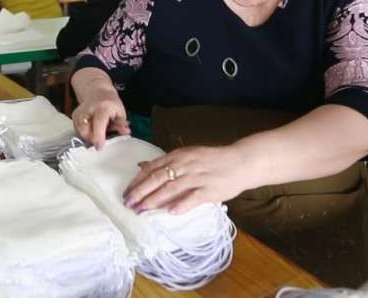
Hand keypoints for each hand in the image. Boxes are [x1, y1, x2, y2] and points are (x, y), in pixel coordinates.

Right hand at [72, 96, 129, 149]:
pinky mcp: (74, 115)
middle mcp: (88, 109)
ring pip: (80, 131)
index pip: (98, 123)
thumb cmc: (111, 103)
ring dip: (88, 136)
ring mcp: (79, 112)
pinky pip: (77, 130)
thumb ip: (121, 124)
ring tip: (96, 131)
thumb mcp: (120, 112)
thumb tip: (125, 132)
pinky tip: (91, 128)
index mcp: (103, 108)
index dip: (98, 136)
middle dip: (92, 138)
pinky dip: (84, 133)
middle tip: (101, 139)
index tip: (99, 147)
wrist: (98, 91)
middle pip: (85, 130)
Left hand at [122, 145, 249, 214]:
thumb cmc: (212, 159)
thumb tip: (141, 166)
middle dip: (141, 192)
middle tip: (128, 203)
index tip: (126, 192)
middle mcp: (185, 165)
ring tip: (142, 210)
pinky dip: (181, 204)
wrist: (241, 161)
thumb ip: (165, 162)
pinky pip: (193, 198)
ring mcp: (197, 177)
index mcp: (178, 156)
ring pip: (171, 189)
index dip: (138, 181)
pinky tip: (170, 212)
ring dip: (154, 200)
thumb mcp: (187, 155)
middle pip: (158, 179)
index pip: (152, 168)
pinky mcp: (210, 190)